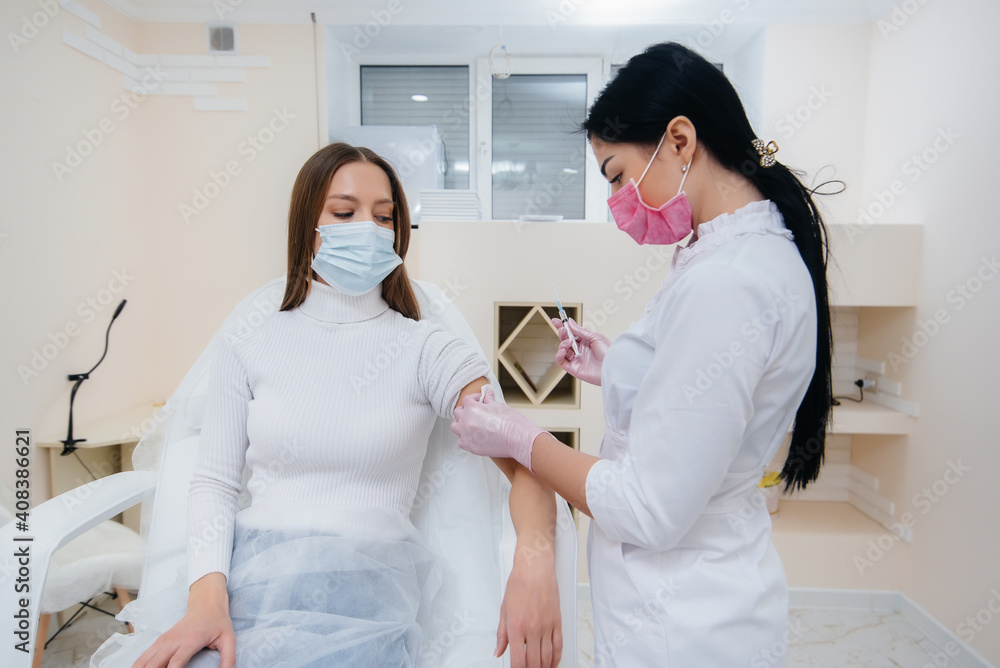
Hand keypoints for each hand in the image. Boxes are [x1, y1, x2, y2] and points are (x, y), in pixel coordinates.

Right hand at [133, 575, 235, 667]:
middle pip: (155, 664)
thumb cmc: (217, 622)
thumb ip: (228, 659)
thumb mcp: (228, 639)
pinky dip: (138, 666)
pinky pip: (143, 657)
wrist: (206, 604)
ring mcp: (164, 640)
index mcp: (191, 640)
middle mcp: (173, 640)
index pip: (175, 662)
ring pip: (144, 661)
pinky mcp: (159, 641)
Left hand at [451, 387, 544, 471]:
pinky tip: (473, 436)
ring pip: (455, 426)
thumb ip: (489, 399)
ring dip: (461, 424)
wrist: (517, 439)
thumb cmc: (511, 423)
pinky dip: (464, 438)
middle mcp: (466, 421)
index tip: (479, 400)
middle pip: (458, 412)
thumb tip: (487, 393)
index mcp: (473, 408)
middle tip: (475, 412)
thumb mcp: (499, 406)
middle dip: (466, 410)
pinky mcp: (470, 446)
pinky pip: (460, 441)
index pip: (466, 400)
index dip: (474, 398)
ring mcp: (466, 435)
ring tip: (471, 424)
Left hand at [496, 552, 562, 667]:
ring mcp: (546, 626)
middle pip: (534, 662)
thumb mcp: (504, 609)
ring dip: (543, 667)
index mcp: (516, 627)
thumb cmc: (519, 583)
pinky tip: (552, 663)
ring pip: (547, 657)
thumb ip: (501, 634)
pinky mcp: (557, 621)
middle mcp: (532, 629)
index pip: (518, 661)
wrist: (535, 567)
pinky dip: (556, 658)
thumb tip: (498, 650)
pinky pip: (558, 645)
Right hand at [551, 317, 609, 385]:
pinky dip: (559, 355)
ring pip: (562, 350)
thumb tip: (570, 322)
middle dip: (562, 333)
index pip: (571, 333)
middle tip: (563, 329)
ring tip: (569, 342)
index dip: (563, 327)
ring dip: (562, 344)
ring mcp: (576, 359)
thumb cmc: (609, 353)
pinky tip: (563, 350)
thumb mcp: (595, 337)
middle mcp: (580, 350)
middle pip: (565, 340)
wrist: (613, 367)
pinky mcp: (574, 368)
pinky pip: (561, 361)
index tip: (556, 320)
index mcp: (585, 341)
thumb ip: (581, 331)